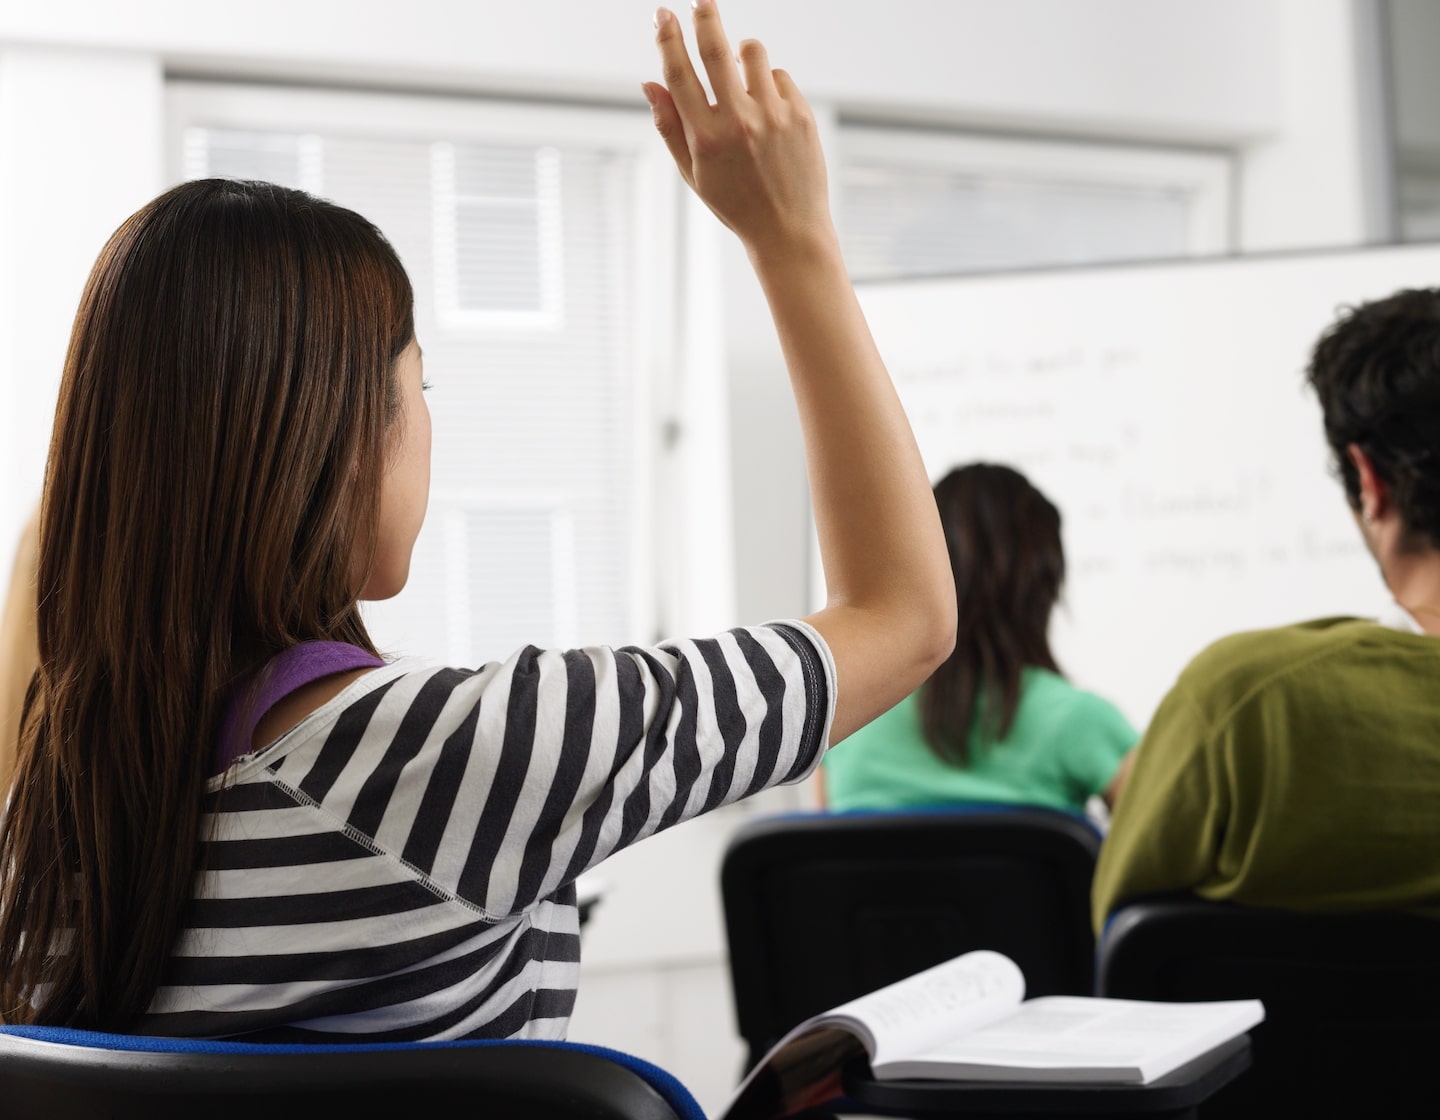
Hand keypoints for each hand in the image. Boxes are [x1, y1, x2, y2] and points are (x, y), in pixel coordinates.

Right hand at [643, 1, 833, 256]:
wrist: (788, 230)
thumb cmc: (736, 203)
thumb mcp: (694, 173)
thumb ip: (670, 127)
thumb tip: (649, 82)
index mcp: (705, 139)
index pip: (679, 75)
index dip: (667, 39)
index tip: (662, 14)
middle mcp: (738, 122)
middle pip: (716, 49)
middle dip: (705, 16)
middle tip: (701, 0)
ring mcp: (772, 116)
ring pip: (753, 53)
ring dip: (741, 54)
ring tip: (739, 74)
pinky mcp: (800, 115)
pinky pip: (779, 76)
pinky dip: (768, 84)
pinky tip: (767, 110)